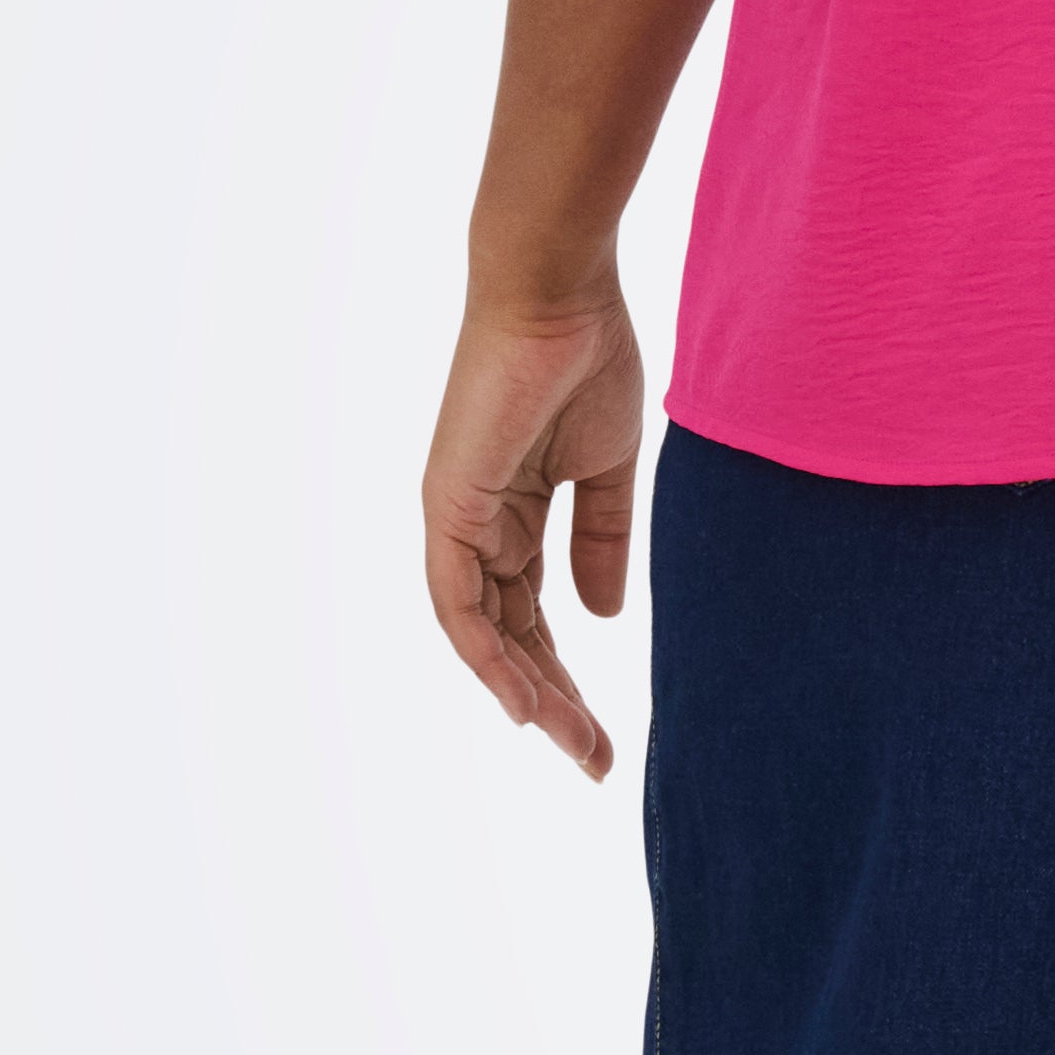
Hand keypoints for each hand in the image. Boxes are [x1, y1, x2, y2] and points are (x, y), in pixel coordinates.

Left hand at [422, 274, 645, 776]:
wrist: (559, 295)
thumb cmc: (585, 359)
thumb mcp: (606, 470)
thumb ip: (598, 541)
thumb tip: (600, 616)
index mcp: (512, 515)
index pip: (533, 615)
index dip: (565, 675)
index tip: (602, 728)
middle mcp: (477, 527)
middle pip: (509, 637)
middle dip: (552, 701)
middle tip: (594, 759)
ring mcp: (457, 521)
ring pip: (484, 634)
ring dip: (528, 694)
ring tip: (574, 745)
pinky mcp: (448, 510)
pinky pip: (460, 604)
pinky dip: (488, 657)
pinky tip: (523, 703)